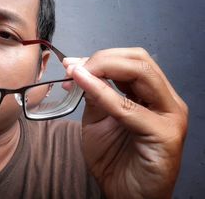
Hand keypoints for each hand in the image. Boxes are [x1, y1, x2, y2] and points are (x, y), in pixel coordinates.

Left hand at [64, 48, 187, 198]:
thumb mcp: (98, 120)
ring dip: (104, 68)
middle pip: (139, 60)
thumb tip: (81, 71)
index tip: (73, 63)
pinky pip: (129, 107)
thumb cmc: (114, 160)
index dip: (100, 57)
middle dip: (103, 59)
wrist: (125, 195)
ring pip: (141, 73)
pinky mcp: (165, 134)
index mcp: (152, 96)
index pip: (132, 61)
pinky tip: (84, 85)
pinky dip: (104, 93)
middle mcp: (166, 101)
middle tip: (77, 67)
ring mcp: (170, 116)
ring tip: (79, 73)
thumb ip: (94, 95)